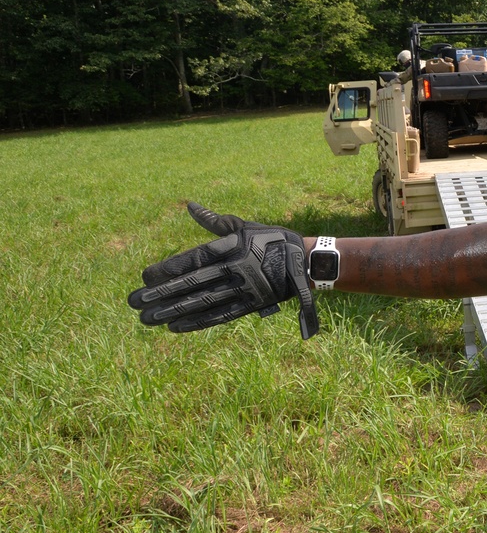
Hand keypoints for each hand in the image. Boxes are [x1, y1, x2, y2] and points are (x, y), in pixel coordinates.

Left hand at [128, 202, 318, 338]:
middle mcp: (233, 269)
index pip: (192, 260)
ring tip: (147, 318)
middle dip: (161, 294)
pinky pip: (220, 316)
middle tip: (134, 301)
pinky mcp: (250, 305)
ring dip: (172, 311)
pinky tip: (175, 327)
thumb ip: (214, 221)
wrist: (306, 262)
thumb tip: (189, 206)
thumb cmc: (272, 240)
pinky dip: (197, 322)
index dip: (168, 269)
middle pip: (191, 284)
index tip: (145, 276)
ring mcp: (242, 289)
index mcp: (229, 247)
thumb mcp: (244, 225)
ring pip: (201, 302)